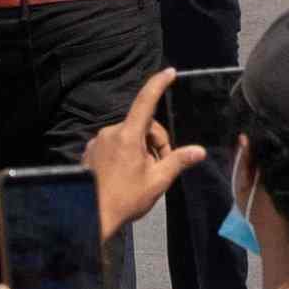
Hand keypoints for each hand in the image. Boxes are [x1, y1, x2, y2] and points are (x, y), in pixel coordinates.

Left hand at [91, 76, 208, 248]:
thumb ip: (178, 161)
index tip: (169, 72)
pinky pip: (115, 144)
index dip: (158, 84)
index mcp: (128, 136)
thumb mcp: (157, 182)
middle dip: (156, 142)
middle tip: (159, 167)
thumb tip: (199, 151)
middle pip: (143, 125)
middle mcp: (110, 132)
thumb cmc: (125, 200)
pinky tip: (126, 174)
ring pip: (129, 136)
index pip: (146, 101)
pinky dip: (126, 153)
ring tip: (142, 175)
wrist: (90, 215)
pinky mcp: (91, 151)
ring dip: (141, 150)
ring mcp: (98, 141)